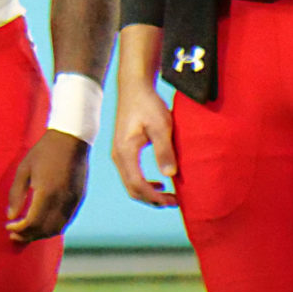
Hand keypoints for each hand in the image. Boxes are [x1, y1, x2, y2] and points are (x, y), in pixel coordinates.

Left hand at [5, 129, 87, 242]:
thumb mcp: (23, 169)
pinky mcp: (79, 199)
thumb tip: (11, 216)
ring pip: (58, 228)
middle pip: (45, 229)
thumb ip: (16, 194)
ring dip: (41, 235)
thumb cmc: (43, 152)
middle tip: (14, 236)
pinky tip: (42, 225)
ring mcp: (73, 200)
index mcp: (46, 191)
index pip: (33, 222)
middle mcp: (62, 199)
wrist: (71, 139)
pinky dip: (53, 228)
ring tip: (26, 233)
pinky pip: (66, 221)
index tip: (9, 228)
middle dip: (28, 236)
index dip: (20, 229)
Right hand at [111, 74, 178, 206]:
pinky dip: (144, 184)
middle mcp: (118, 156)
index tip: (174, 201)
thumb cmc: (148, 104)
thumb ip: (164, 150)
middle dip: (152, 200)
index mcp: (125, 152)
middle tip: (175, 203)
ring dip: (149, 193)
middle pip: (131, 189)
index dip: (155, 197)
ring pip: (130, 184)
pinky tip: (160, 182)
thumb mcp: (161, 126)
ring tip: (169, 196)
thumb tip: (169, 175)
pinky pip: (131, 175)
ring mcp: (118, 154)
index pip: (137, 185)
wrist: (134, 88)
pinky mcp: (123, 150)